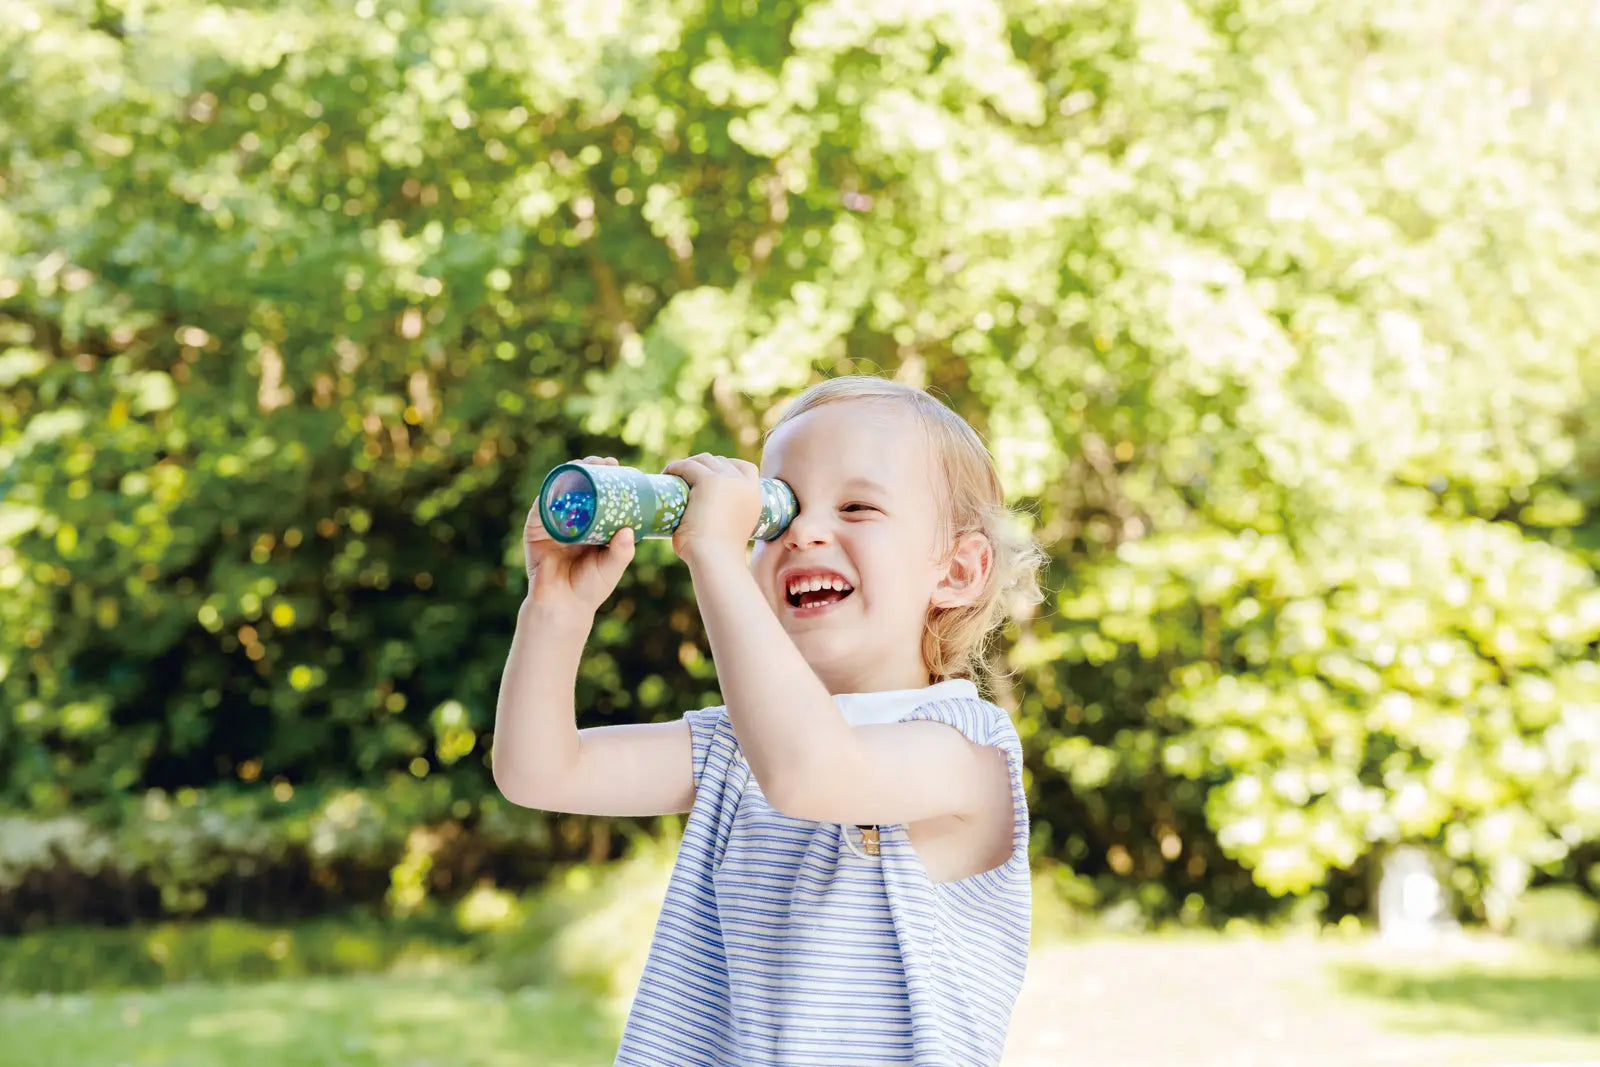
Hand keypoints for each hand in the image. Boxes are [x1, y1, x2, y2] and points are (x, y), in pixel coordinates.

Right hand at [523, 456, 635, 615]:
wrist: (563, 606)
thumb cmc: (591, 587)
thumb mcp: (612, 566)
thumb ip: (622, 552)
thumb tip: (629, 532)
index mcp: (591, 524)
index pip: (598, 492)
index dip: (605, 476)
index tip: (617, 464)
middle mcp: (571, 519)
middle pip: (578, 486)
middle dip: (589, 468)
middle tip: (603, 462)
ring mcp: (552, 522)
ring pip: (559, 491)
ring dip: (569, 473)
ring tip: (583, 464)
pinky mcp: (535, 530)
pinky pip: (540, 507)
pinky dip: (548, 494)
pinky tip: (559, 482)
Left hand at [661, 453, 761, 566]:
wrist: (716, 559)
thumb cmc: (718, 556)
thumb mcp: (730, 532)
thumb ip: (724, 520)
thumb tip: (706, 520)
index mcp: (755, 497)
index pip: (746, 468)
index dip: (727, 467)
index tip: (709, 475)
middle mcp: (745, 484)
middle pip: (722, 461)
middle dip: (703, 466)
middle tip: (685, 480)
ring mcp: (728, 480)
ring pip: (704, 460)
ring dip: (689, 465)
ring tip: (674, 476)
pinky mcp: (709, 480)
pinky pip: (688, 466)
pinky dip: (675, 467)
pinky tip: (667, 474)